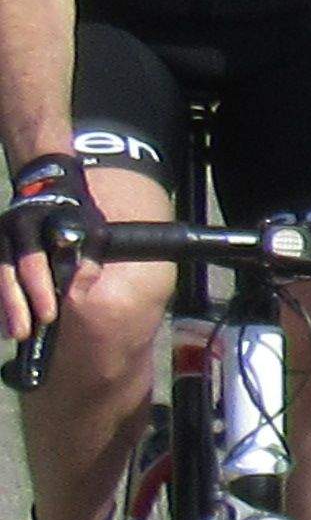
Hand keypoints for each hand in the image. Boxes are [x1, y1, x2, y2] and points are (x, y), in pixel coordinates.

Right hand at [2, 155, 91, 346]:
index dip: (40, 288)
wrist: (50, 187)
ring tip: (17, 333)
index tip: (49, 315)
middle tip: (27, 331)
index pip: (35, 260)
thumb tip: (85, 278)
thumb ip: (91, 254)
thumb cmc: (77, 215)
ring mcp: (3, 237)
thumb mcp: (92, 227)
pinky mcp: (0, 247)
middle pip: (11, 270)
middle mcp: (13, 228)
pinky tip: (6, 321)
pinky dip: (3, 298)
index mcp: (37, 222)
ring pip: (1, 273)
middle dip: (19, 303)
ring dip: (8, 305)